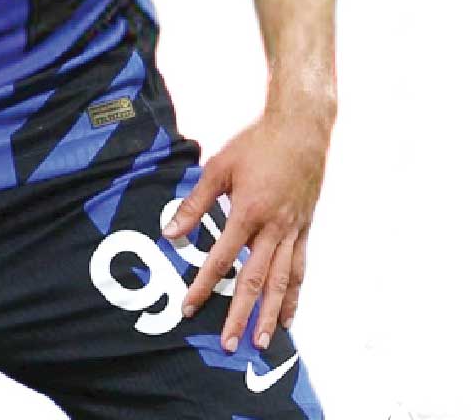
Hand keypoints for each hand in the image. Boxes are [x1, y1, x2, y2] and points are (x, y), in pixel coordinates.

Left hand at [160, 104, 329, 351]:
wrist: (302, 128)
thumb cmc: (257, 144)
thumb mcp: (219, 168)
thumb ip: (195, 204)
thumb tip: (169, 232)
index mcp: (248, 213)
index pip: (221, 259)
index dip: (204, 285)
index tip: (190, 308)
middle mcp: (273, 228)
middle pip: (255, 281)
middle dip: (241, 315)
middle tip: (229, 345)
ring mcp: (292, 231)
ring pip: (282, 282)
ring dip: (271, 314)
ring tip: (263, 342)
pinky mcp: (305, 229)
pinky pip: (300, 269)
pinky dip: (294, 295)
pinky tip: (289, 316)